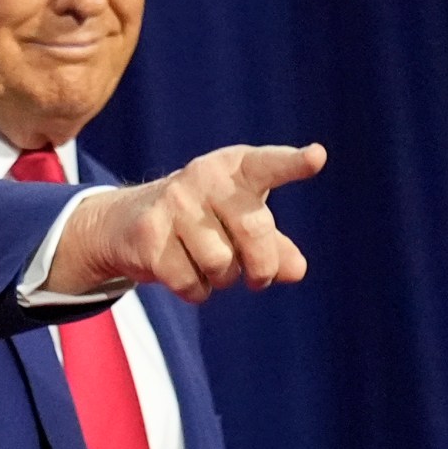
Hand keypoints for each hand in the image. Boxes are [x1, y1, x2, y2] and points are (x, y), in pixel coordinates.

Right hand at [45, 143, 326, 300]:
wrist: (130, 222)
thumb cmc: (207, 221)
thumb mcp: (244, 226)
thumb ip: (276, 247)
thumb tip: (296, 270)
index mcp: (237, 168)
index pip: (269, 165)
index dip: (293, 164)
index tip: (317, 157)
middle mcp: (205, 176)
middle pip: (254, 232)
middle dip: (262, 267)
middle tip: (259, 279)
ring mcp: (174, 202)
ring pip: (221, 264)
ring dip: (223, 279)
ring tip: (209, 265)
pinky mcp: (149, 234)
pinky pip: (191, 283)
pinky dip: (196, 291)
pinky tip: (183, 272)